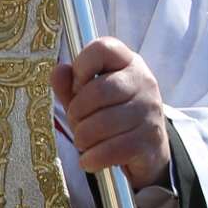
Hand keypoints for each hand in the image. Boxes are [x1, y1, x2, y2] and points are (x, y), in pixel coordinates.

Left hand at [51, 40, 169, 189]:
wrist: (148, 150)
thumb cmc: (112, 117)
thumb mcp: (89, 98)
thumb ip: (70, 84)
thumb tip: (58, 71)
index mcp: (128, 62)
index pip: (102, 48)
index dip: (81, 68)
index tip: (78, 87)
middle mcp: (143, 81)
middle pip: (97, 92)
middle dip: (77, 113)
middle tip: (77, 123)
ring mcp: (149, 110)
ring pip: (100, 124)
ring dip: (82, 139)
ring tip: (85, 142)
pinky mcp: (149, 140)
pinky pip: (110, 149)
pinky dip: (92, 158)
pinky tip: (89, 159)